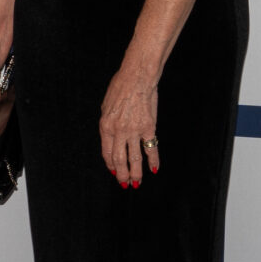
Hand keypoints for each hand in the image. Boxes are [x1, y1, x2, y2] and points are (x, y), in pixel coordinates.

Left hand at [98, 64, 158, 188]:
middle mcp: (118, 131)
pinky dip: (153, 160)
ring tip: (137, 183)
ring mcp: (134, 130)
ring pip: (134, 158)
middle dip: (122, 175)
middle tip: (125, 184)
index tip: (114, 172)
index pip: (107, 153)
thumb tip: (111, 140)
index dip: (111, 165)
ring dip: (136, 173)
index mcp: (105, 126)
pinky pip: (151, 148)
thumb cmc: (120, 88)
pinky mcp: (149, 127)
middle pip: (120, 159)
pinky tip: (154, 169)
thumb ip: (108, 125)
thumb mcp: (106, 107)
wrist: (137, 77)